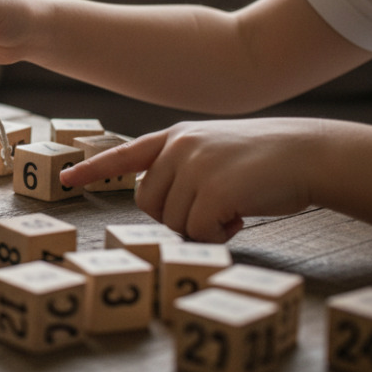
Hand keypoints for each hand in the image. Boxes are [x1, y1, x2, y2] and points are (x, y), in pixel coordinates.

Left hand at [59, 119, 318, 242]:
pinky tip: (240, 216)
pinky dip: (217, 234)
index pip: (124, 154)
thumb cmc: (264, 160)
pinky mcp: (212, 190)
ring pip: (171, 221)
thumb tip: (159, 203)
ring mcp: (193, 166)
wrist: (307, 153)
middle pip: (147, 203)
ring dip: (201, 227)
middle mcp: (177, 148)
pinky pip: (196, 231)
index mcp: (174, 137)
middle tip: (212, 211)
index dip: (93, 169)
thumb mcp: (214, 148)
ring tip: (232, 208)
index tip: (64, 179)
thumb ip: (182, 165)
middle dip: (174, 218)